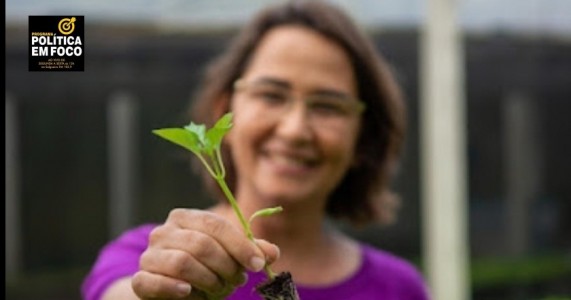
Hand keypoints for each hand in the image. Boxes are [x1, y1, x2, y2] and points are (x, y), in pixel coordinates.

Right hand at [131, 208, 279, 298]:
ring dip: (207, 280)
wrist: (172, 291)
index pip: (215, 225)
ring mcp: (149, 255)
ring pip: (182, 262)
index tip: (258, 264)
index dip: (240, 245)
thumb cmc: (205, 269)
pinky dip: (173, 288)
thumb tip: (272, 253)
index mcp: (186, 218)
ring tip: (217, 289)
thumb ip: (250, 252)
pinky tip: (188, 292)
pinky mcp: (140, 279)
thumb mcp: (229, 257)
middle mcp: (164, 231)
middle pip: (201, 244)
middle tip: (236, 280)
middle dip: (225, 265)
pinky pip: (153, 281)